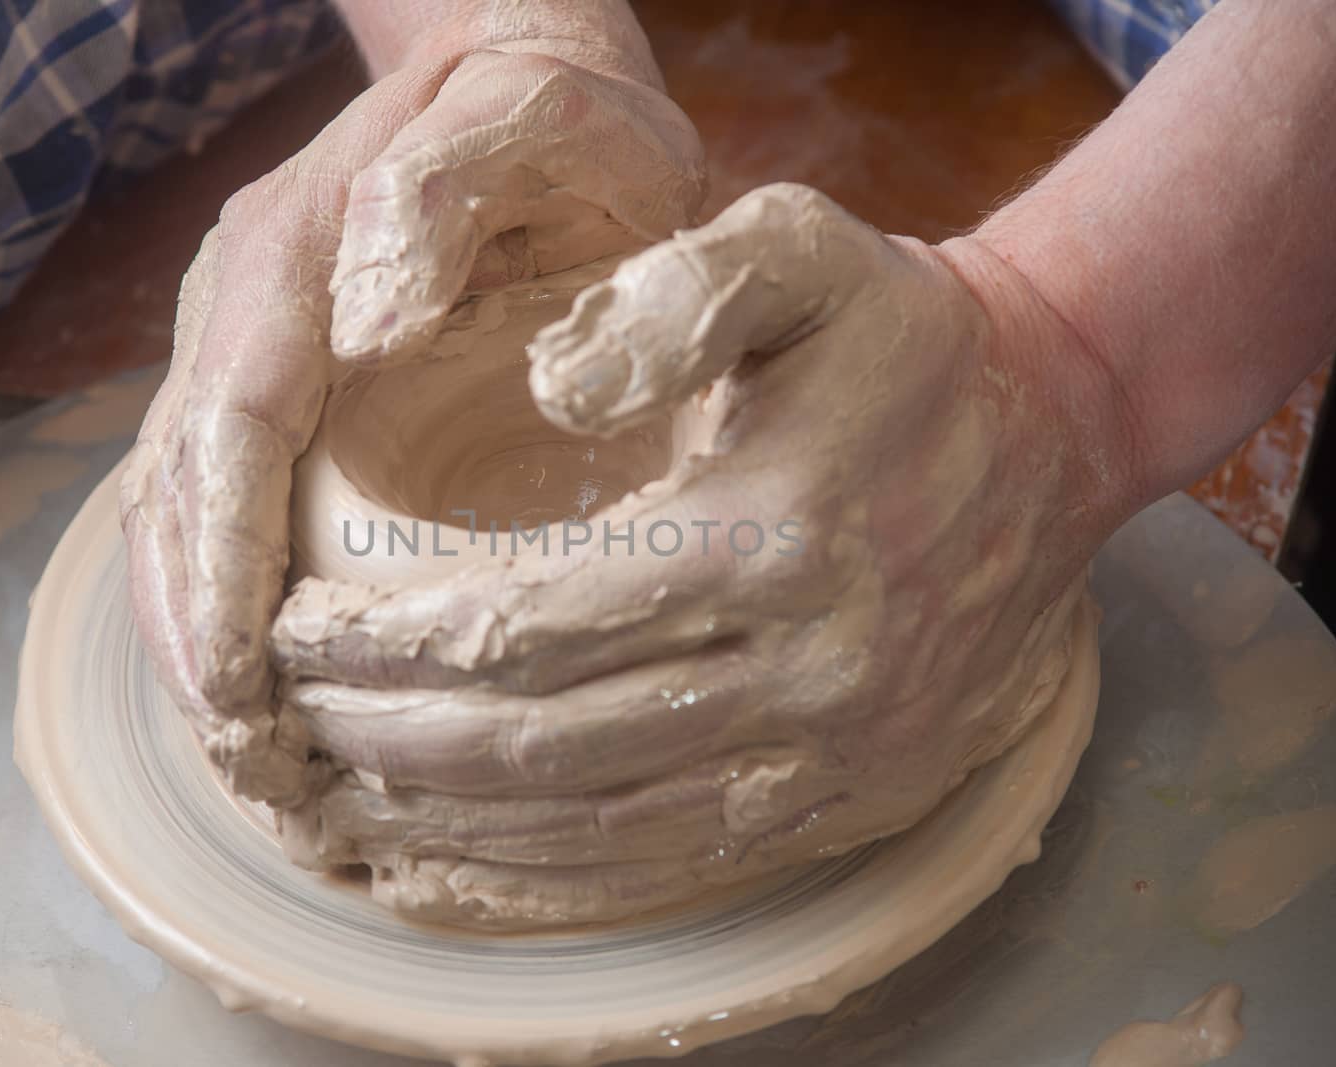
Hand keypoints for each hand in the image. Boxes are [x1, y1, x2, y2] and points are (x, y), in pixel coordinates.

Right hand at [119, 47, 704, 803]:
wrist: (531, 81)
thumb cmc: (546, 111)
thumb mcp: (519, 117)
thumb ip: (438, 192)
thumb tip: (369, 321)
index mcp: (288, 265)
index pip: (226, 435)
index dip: (219, 570)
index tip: (238, 692)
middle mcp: (247, 325)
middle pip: (182, 503)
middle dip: (198, 645)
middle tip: (245, 774)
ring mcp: (259, 365)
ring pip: (195, 527)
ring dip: (209, 654)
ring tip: (256, 776)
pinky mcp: (295, 403)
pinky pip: (241, 525)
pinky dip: (247, 624)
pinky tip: (289, 709)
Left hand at [269, 184, 1134, 924]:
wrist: (1050, 433)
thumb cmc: (900, 341)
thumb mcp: (802, 252)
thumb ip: (671, 296)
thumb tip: (553, 392)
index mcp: (772, 532)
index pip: (528, 620)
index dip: (391, 640)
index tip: (293, 630)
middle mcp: (804, 668)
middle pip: (544, 740)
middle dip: (390, 738)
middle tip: (286, 719)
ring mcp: (831, 754)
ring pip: (596, 824)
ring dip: (447, 820)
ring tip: (341, 792)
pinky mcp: (847, 801)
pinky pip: (668, 867)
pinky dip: (545, 876)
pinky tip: (456, 865)